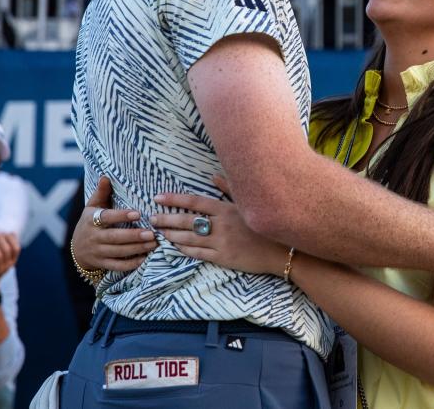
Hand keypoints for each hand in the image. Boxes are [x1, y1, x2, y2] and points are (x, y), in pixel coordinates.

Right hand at [72, 176, 156, 270]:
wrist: (77, 249)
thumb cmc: (90, 222)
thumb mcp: (92, 206)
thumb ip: (101, 192)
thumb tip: (106, 176)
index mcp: (91, 220)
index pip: (106, 217)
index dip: (121, 216)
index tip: (138, 213)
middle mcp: (93, 237)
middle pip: (115, 237)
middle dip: (134, 236)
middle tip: (152, 233)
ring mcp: (97, 252)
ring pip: (118, 252)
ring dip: (137, 248)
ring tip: (154, 243)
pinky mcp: (102, 264)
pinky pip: (118, 265)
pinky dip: (131, 264)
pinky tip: (145, 258)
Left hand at [152, 175, 289, 275]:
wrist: (282, 250)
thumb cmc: (264, 224)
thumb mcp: (247, 203)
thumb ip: (229, 188)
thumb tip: (213, 176)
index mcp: (225, 208)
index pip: (194, 201)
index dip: (174, 199)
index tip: (158, 198)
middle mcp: (221, 225)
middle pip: (187, 221)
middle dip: (167, 219)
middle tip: (152, 218)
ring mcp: (222, 243)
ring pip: (189, 238)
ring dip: (172, 235)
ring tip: (160, 233)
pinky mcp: (224, 258)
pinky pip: (198, 253)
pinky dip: (185, 250)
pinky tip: (175, 247)